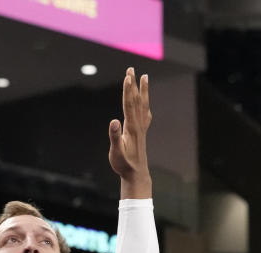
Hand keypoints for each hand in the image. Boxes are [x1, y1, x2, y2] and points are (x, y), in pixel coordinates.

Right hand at [109, 67, 151, 197]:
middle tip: (132, 69)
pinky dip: (145, 106)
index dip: (128, 90)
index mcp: (131, 128)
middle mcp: (138, 125)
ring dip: (143, 91)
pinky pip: (145, 115)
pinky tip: (146, 105)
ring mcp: (141, 129)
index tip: (128, 76)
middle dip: (134, 84)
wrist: (137, 175)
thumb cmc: (124, 165)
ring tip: (144, 77)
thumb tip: (114, 121)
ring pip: (143, 105)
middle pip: (136, 100)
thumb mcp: (116, 152)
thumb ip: (115, 137)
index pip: (129, 104)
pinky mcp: (141, 133)